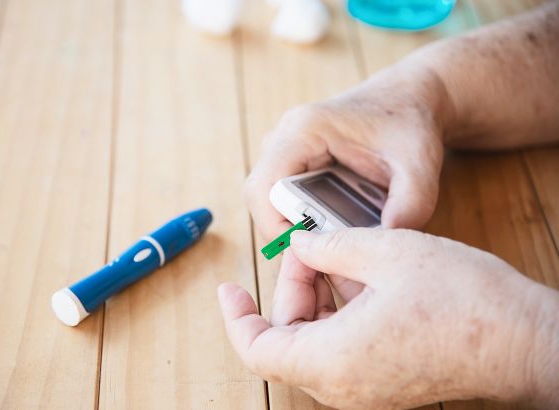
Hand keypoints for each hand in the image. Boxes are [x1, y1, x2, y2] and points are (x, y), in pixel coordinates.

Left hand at [218, 229, 558, 408]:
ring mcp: (365, 387)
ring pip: (315, 339)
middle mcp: (342, 386)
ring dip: (318, 295)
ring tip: (341, 254)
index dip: (234, 317)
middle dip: (292, 287)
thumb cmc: (463, 300)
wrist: (527, 340)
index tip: (228, 287)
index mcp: (331, 360)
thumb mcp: (385, 252)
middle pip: (286, 336)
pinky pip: (342, 346)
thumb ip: (329, 246)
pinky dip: (340, 310)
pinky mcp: (385, 381)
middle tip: (312, 246)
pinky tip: (362, 276)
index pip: (256, 349)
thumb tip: (301, 244)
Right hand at [243, 64, 449, 239]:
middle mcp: (284, 137)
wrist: (408, 99)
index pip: (263, 190)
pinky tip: (333, 229)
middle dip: (287, 231)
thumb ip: (409, 206)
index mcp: (305, 130)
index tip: (311, 252)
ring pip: (268, 201)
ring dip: (294, 225)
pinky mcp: (292, 160)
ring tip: (332, 242)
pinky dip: (301, 218)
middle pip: (261, 199)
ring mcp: (284, 148)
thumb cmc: (409, 125)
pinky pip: (281, 198)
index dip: (278, 227)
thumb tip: (381, 246)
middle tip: (324, 254)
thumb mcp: (419, 165)